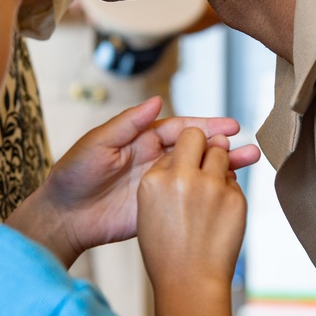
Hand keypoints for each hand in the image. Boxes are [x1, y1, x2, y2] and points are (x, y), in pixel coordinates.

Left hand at [5, 96, 259, 266]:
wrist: (63, 215)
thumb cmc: (73, 173)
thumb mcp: (98, 143)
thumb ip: (128, 124)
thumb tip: (158, 100)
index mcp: (142, 140)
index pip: (181, 130)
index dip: (206, 126)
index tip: (230, 126)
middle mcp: (155, 159)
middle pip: (196, 150)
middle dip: (223, 147)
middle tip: (250, 147)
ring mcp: (160, 185)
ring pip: (197, 174)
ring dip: (223, 170)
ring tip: (251, 166)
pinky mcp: (159, 208)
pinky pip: (188, 200)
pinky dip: (209, 196)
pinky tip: (230, 194)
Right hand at [137, 127, 246, 290]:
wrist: (189, 281)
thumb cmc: (166, 249)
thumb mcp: (147, 207)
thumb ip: (163, 175)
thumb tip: (185, 153)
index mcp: (155, 179)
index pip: (176, 140)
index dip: (185, 147)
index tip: (189, 156)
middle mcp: (183, 177)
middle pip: (200, 138)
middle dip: (205, 144)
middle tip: (204, 159)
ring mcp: (212, 187)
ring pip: (223, 154)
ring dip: (220, 163)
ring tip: (211, 189)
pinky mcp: (235, 199)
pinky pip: (234, 182)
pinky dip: (228, 192)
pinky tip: (218, 213)